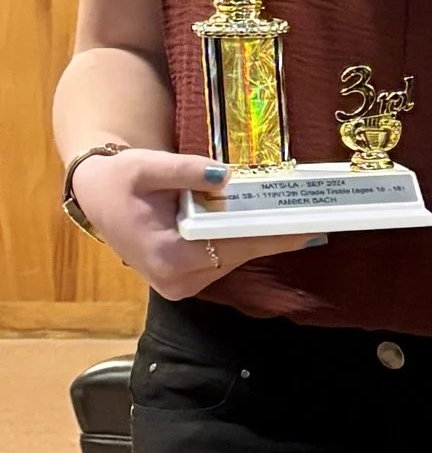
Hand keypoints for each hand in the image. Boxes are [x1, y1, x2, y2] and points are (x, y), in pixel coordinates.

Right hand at [75, 150, 319, 296]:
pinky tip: (266, 228)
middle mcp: (176, 280)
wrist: (97, 196)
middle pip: (237, 256)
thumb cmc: (120, 180)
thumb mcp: (147, 166)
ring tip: (296, 221)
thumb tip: (226, 176)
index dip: (271, 236)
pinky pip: (222, 261)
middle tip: (312, 220)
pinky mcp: (184, 281)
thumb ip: (187, 171)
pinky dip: (241, 244)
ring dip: (259, 240)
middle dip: (273, 237)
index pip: (231, 246)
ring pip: (232, 261)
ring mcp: (180, 285)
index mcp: (167, 256)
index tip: (305, 227)